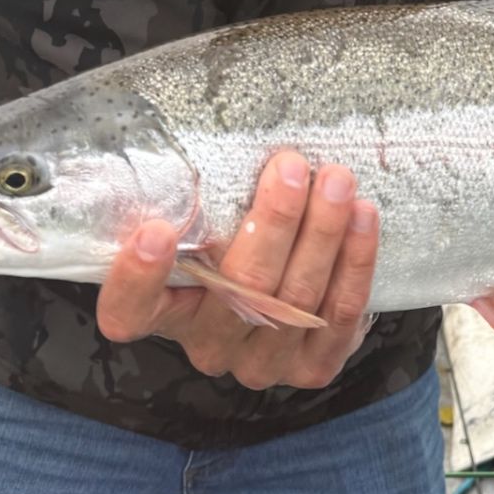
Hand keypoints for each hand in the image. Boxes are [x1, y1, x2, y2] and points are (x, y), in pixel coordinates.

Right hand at [96, 151, 378, 389]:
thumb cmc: (232, 237)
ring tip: (337, 181)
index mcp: (163, 313)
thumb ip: (199, 197)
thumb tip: (220, 124)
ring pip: (293, 301)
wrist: (286, 289)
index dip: (137, 279)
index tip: (155, 230)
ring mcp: (259, 363)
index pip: (129, 311)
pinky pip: (336, 317)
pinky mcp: (310, 369)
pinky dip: (354, 264)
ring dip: (321, 234)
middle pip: (236, 291)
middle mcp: (206, 346)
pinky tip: (363, 219)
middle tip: (291, 167)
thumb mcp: (204, 220)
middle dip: (272, 223)